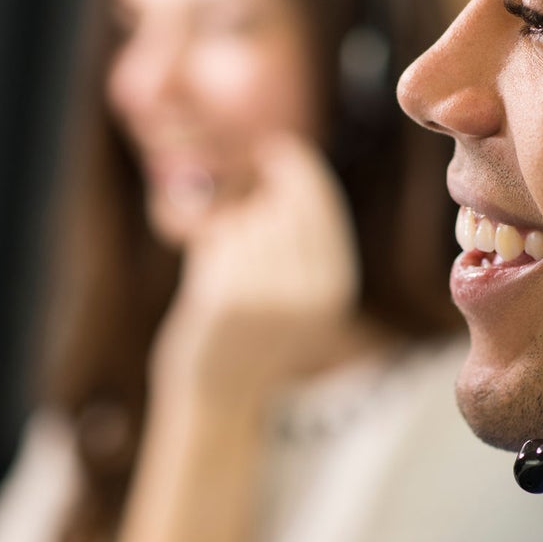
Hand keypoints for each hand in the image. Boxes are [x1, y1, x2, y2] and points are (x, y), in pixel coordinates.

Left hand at [150, 134, 361, 405]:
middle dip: (259, 200)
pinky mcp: (229, 298)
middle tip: (240, 217)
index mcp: (335, 286)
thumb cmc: (253, 334)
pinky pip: (218, 239)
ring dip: (230, 230)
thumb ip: (305, 241)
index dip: (297, 168)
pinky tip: (208, 278)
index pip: (320, 204)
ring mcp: (270, 293)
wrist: (217, 395)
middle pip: (282, 205)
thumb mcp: (300, 294)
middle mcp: (310, 289)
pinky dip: (207, 248)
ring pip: (247, 220)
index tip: (276, 147)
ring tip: (227, 271)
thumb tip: (289, 164)